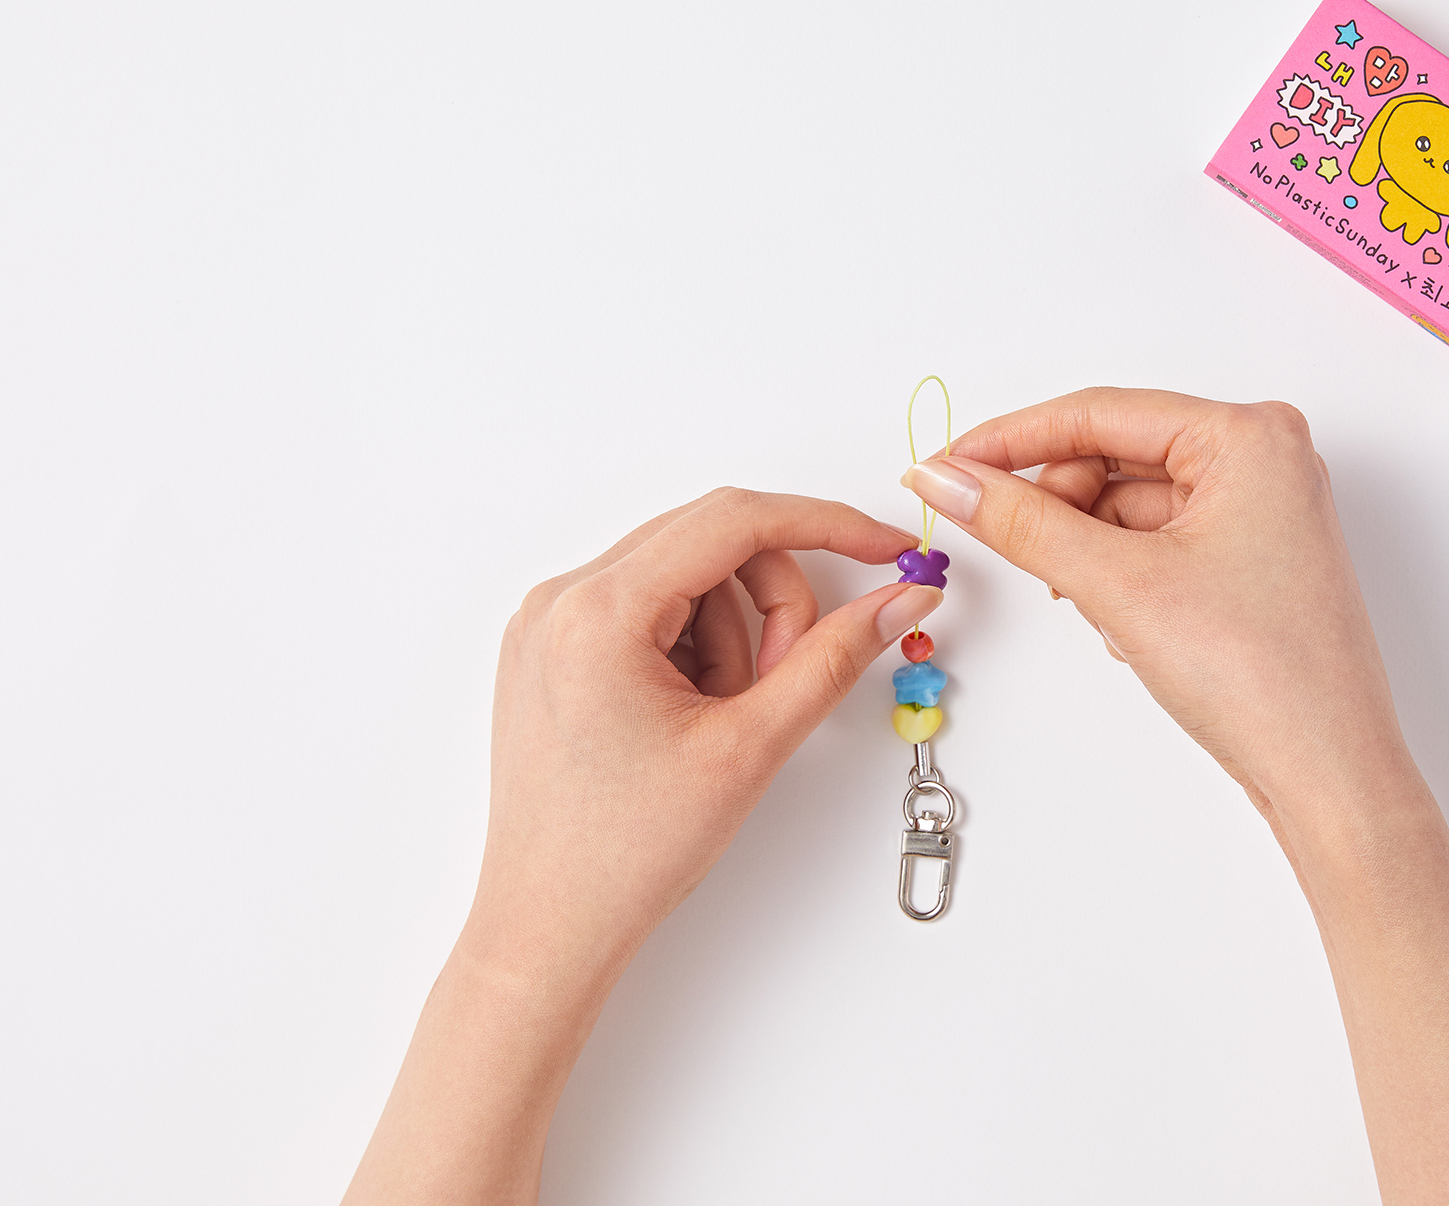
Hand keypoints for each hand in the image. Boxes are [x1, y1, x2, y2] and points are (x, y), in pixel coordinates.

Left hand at [476, 487, 940, 981]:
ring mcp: (549, 623)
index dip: (826, 525)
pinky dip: (693, 647)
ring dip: (731, 634)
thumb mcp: (749, 748)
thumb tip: (899, 596)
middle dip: (772, 600)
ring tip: (722, 721)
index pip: (734, 520)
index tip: (886, 548)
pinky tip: (691, 716)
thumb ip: (833, 658)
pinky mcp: (552, 650)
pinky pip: (649, 608)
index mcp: (597, 612)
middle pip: (710, 540)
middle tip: (785, 679)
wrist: (548, 928)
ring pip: (685, 576)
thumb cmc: (624, 854)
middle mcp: (561, 599)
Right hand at [901, 388, 1408, 814]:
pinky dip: (1123, 579)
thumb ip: (1023, 524)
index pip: (1099, 412)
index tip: (944, 466)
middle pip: (1114, 455)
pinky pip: (1158, 543)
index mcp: (1250, 435)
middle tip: (1015, 552)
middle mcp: (1264, 459)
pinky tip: (1128, 629)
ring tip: (1099, 611)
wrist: (1329, 774)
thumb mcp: (1120, 587)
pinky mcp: (1252, 562)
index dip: (1010, 441)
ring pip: (1130, 506)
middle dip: (1060, 508)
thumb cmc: (1262, 677)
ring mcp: (1262, 512)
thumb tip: (947, 481)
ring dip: (1092, 554)